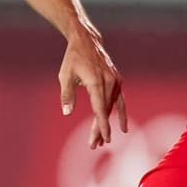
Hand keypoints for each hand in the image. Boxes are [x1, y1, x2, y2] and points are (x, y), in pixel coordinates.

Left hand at [59, 26, 126, 147]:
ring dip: (107, 123)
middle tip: (93, 145)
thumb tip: (66, 113)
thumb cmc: (72, 59)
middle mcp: (109, 81)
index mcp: (96, 81)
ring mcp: (115, 81)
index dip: (101, 125)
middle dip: (100, 129)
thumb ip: (66, 94)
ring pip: (112, 107)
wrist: (86, 41)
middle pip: (105, 110)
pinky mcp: (117, 80)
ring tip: (101, 140)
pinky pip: (120, 100)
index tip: (103, 138)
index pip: (99, 108)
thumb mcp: (64, 75)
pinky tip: (122, 128)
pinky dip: (121, 114)